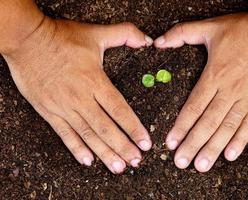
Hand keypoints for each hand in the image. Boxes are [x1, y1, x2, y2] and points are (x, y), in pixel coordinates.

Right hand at [3, 18, 152, 173]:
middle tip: (136, 161)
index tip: (145, 142)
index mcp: (95, 81)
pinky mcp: (49, 111)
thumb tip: (146, 40)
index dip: (133, 128)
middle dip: (123, 146)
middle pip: (106, 128)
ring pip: (88, 135)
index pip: (119, 110)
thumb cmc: (61, 38)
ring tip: (118, 167)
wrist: (26, 41)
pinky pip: (65, 134)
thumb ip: (125, 34)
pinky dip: (76, 148)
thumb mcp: (96, 33)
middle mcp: (81, 98)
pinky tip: (87, 161)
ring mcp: (64, 107)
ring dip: (104, 153)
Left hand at [155, 8, 247, 171]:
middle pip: (207, 123)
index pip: (193, 107)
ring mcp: (247, 98)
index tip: (171, 142)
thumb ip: (182, 33)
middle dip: (192, 144)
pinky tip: (230, 155)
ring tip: (201, 165)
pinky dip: (240, 140)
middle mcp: (229, 91)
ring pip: (227, 128)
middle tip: (181, 162)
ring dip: (213, 148)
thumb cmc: (246, 30)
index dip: (181, 126)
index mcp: (214, 75)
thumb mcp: (210, 27)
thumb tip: (158, 41)